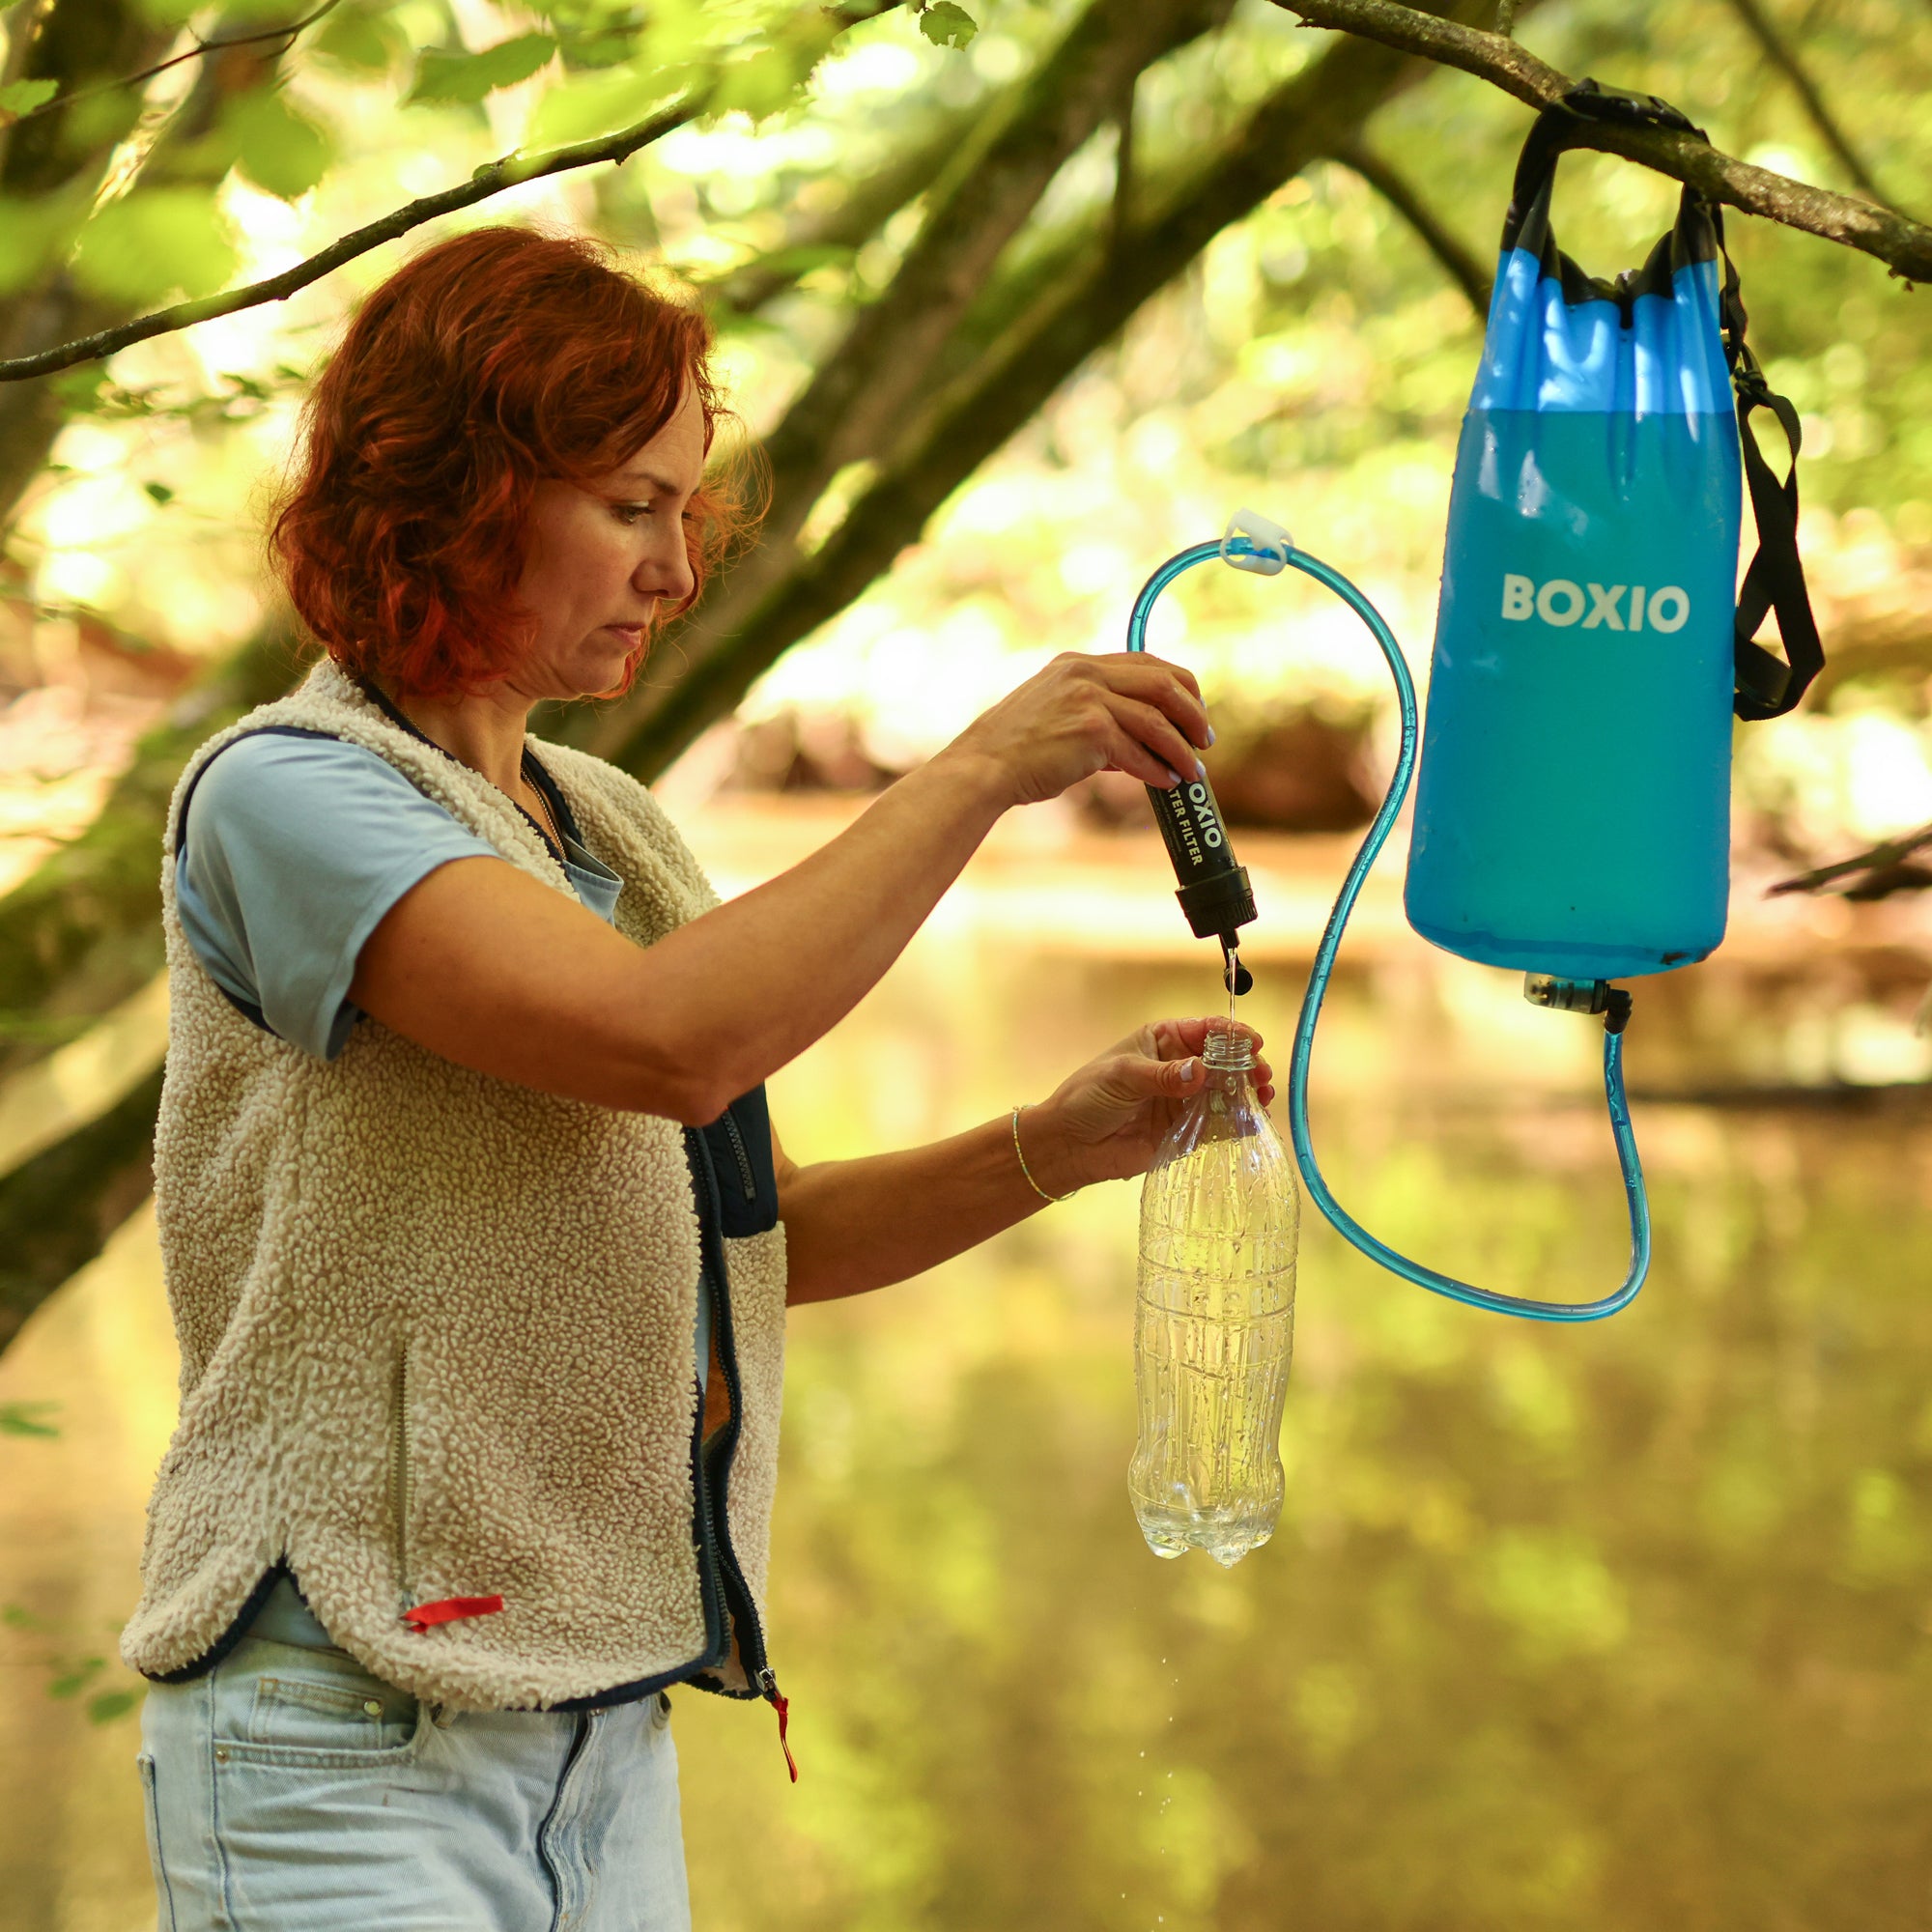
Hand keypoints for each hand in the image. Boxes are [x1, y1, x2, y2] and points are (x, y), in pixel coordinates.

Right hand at [940, 652, 1211, 808]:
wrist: (984, 768)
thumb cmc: (1015, 752)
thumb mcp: (1055, 716)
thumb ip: (1096, 718)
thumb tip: (1140, 745)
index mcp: (1077, 664)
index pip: (1144, 663)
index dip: (1179, 686)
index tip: (1193, 710)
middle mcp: (1085, 673)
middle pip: (1162, 682)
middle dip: (1192, 712)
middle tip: (1204, 740)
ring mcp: (1088, 698)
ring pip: (1156, 720)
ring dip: (1181, 749)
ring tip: (1193, 771)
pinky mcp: (1090, 730)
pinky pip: (1138, 752)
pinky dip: (1158, 770)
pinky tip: (1166, 783)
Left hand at [1016, 1017, 1274, 1196]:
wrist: (1070, 1144)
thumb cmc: (1088, 1096)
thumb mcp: (1123, 1076)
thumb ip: (1163, 1076)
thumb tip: (1201, 1072)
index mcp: (1164, 1040)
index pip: (1205, 1030)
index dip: (1232, 1034)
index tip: (1252, 1043)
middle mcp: (1180, 1067)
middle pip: (1224, 1061)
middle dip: (1246, 1066)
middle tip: (1261, 1077)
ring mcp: (1186, 1100)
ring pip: (1227, 1092)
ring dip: (1247, 1094)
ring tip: (1262, 1098)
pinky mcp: (1187, 1130)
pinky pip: (1219, 1125)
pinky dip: (1237, 1124)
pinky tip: (1251, 1124)